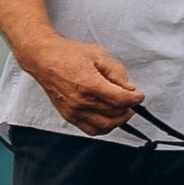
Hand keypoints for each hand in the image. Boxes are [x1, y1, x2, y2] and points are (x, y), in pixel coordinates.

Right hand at [31, 38, 146, 135]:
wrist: (44, 59)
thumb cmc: (69, 54)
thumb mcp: (98, 54)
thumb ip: (116, 72)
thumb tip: (129, 88)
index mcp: (89, 84)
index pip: (120, 99)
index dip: (135, 99)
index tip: (139, 96)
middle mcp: (81, 101)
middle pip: (114, 114)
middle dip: (128, 109)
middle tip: (132, 103)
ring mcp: (74, 111)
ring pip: (104, 126)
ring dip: (118, 121)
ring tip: (122, 111)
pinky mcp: (68, 116)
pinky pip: (90, 130)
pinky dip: (103, 127)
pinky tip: (108, 118)